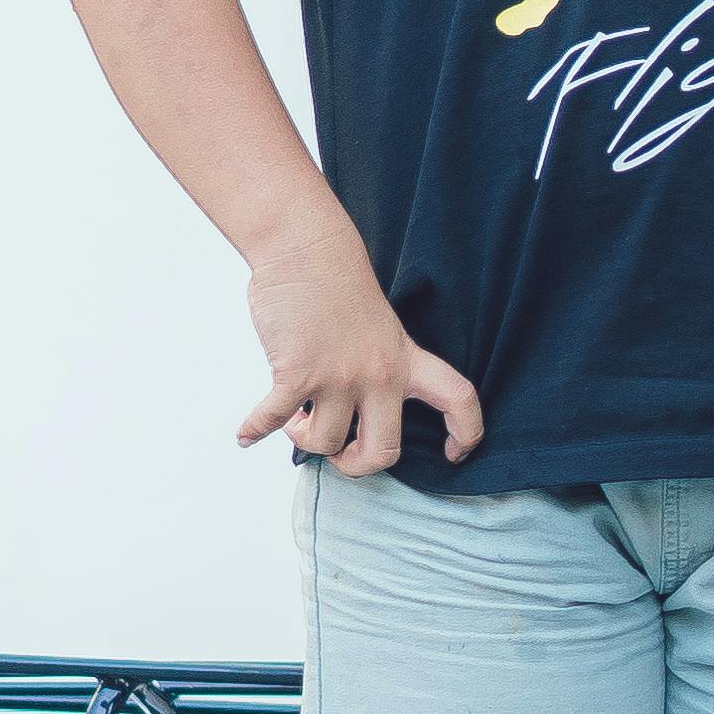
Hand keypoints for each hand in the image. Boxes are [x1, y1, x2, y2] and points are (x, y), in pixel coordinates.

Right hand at [237, 241, 485, 474]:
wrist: (307, 249)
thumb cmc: (338, 284)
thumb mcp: (380, 327)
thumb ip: (377, 368)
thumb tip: (349, 413)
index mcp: (405, 361)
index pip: (459, 400)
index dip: (467, 434)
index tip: (455, 454)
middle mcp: (379, 375)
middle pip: (384, 450)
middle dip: (356, 464)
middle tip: (339, 452)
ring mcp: (339, 377)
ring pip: (325, 443)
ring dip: (303, 438)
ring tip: (295, 417)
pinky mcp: (297, 373)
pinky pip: (274, 420)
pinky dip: (254, 431)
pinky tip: (246, 435)